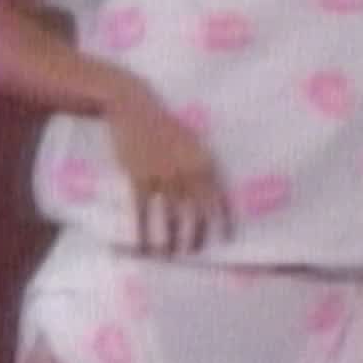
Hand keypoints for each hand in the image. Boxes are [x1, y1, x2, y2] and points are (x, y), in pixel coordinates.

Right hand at [105, 80, 234, 255]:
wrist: (134, 108)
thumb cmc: (163, 125)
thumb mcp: (191, 140)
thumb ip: (200, 163)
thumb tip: (210, 189)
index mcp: (204, 160)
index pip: (220, 196)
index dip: (224, 220)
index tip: (227, 238)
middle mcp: (188, 170)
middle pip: (198, 211)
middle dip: (198, 235)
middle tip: (195, 251)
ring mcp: (164, 175)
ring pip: (172, 216)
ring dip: (172, 238)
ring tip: (171, 254)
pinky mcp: (139, 177)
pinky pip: (143, 211)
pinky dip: (143, 231)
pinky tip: (143, 245)